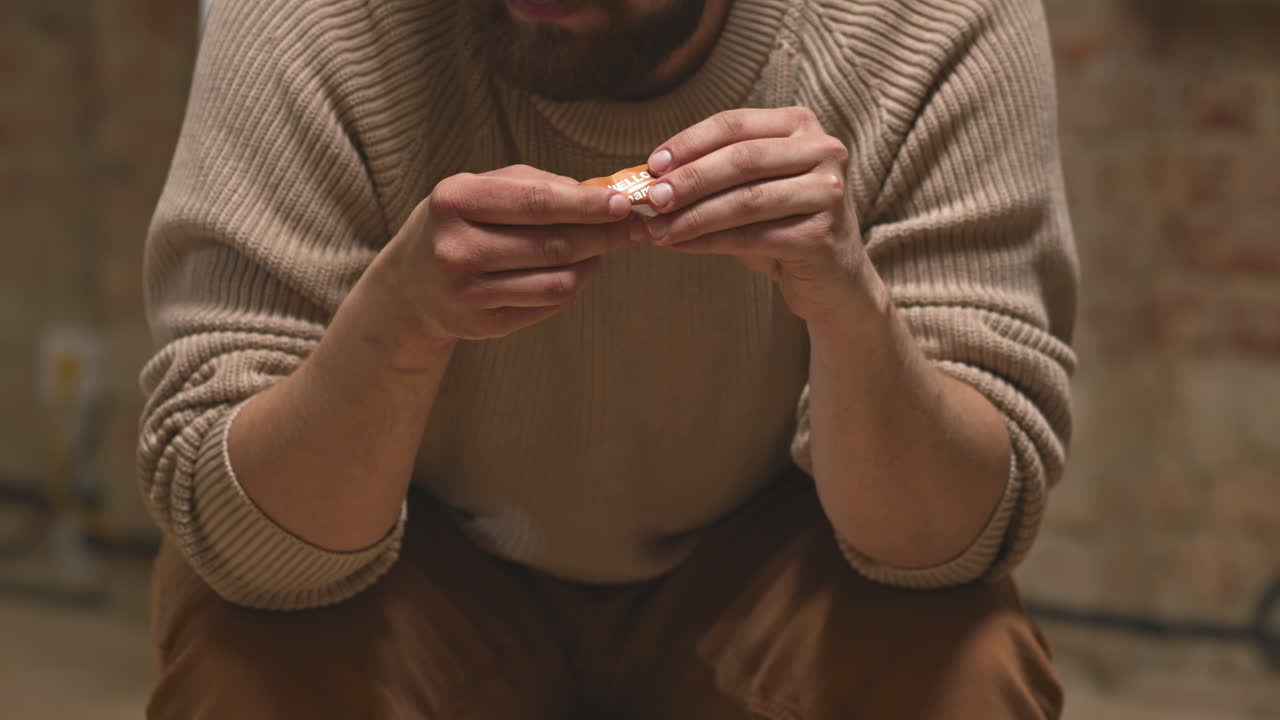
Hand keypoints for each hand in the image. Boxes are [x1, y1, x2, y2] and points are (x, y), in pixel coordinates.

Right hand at [376, 165, 641, 344]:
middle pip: (553, 245)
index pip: (536, 203)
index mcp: (455, 200)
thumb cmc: (460, 223)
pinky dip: (571, 287)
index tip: (623, 203)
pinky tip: (572, 273)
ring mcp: (467, 292)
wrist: (411, 285)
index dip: (586, 205)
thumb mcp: (482, 189)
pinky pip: (547, 306)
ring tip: (599, 251)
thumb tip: (601, 195)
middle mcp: (455, 248)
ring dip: (591, 265)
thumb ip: (537, 185)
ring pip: (558, 282)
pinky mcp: (482, 325)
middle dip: (603, 235)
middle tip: (632, 227)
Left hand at [642, 107, 867, 320]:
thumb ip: (712, 176)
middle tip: (651, 198)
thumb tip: (650, 179)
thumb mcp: (749, 188)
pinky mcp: (822, 235)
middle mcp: (822, 150)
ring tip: (657, 230)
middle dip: (689, 180)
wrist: (831, 278)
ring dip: (693, 216)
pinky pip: (753, 236)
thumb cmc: (781, 225)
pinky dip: (710, 242)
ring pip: (746, 200)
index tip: (652, 165)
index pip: (734, 124)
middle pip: (741, 159)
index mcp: (800, 125)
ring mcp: (828, 192)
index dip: (689, 143)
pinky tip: (680, 245)